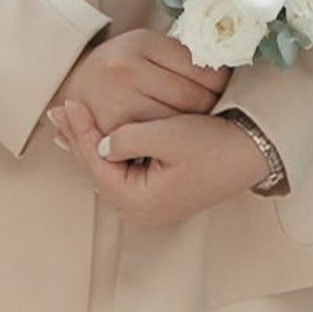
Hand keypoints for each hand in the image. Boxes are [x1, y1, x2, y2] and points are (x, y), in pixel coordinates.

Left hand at [49, 97, 267, 225]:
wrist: (253, 152)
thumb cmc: (214, 144)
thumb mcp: (168, 135)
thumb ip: (128, 139)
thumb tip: (102, 141)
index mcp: (140, 201)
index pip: (96, 163)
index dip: (80, 132)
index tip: (69, 102)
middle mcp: (142, 209)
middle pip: (97, 170)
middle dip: (78, 139)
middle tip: (58, 110)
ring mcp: (151, 202)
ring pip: (108, 170)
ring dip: (91, 143)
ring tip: (71, 119)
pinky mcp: (161, 191)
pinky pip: (123, 169)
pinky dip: (109, 148)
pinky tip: (99, 133)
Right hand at [52, 28, 227, 131]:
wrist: (74, 83)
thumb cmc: (120, 64)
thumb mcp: (147, 47)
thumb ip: (180, 56)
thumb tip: (227, 65)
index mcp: (141, 44)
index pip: (201, 69)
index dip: (222, 82)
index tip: (229, 87)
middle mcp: (127, 70)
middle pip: (193, 98)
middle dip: (212, 105)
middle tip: (222, 108)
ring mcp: (118, 100)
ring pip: (178, 122)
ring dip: (195, 125)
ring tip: (204, 123)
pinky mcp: (112, 129)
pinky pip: (156, 139)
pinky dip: (170, 139)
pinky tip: (179, 136)